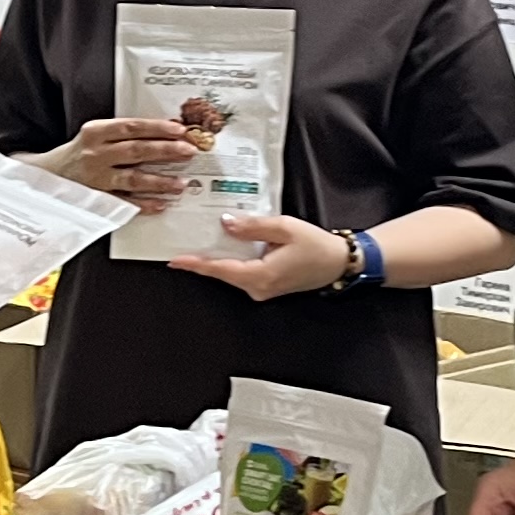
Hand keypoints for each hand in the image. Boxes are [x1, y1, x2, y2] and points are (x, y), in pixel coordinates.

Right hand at [37, 117, 196, 204]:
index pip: (132, 127)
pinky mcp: (96, 199)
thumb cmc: (80, 152)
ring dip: (159, 181)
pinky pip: (124, 203)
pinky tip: (161, 205)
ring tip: (181, 183)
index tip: (180, 130)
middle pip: (136, 151)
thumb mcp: (95, 135)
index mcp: (96, 132)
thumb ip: (123, 134)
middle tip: (190, 152)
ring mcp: (96, 178)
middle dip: (166, 151)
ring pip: (133, 179)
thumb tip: (165, 134)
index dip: (157, 128)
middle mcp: (95, 154)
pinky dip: (143, 205)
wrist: (47, 175)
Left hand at [168, 211, 351, 301]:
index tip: (175, 261)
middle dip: (202, 260)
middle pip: (222, 273)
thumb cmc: (316, 245)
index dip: (196, 265)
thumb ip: (253, 226)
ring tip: (197, 242)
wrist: (339, 263)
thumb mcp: (284, 228)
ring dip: (216, 259)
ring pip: (231, 273)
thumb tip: (226, 225)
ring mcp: (262, 290)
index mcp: (260, 276)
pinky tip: (224, 246)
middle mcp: (258, 288)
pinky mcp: (267, 286)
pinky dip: (231, 260)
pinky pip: (242, 273)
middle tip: (181, 245)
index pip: (220, 270)